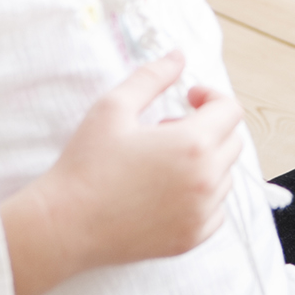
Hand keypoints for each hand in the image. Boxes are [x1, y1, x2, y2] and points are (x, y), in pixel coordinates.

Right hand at [0, 51, 244, 294]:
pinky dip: (202, 196)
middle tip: (165, 129)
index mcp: (194, 144)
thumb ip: (152, 76)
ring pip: (225, 176)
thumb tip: (179, 55)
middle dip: (207, 128)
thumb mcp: (113, 107)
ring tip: (161, 162)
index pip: (230, 110)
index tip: (188, 98)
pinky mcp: (191, 239)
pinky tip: (167, 191)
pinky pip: (216, 210)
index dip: (210, 97)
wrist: (63, 226)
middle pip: (231, 141)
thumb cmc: (86, 164)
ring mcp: (201, 214)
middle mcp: (207, 180)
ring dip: (204, 162)